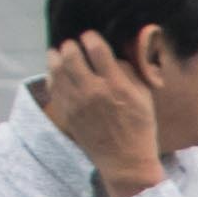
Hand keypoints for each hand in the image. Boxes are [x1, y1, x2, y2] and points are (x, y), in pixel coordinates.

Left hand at [43, 32, 171, 196]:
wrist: (125, 160)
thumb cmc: (140, 126)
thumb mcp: (145, 96)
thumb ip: (131, 72)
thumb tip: (116, 53)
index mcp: (116, 85)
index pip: (97, 49)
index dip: (91, 37)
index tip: (90, 36)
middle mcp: (93, 91)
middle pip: (71, 56)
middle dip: (71, 45)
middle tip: (73, 45)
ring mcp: (76, 102)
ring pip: (57, 69)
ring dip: (57, 57)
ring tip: (60, 53)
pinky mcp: (66, 112)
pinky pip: (53, 86)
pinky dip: (52, 75)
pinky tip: (56, 71)